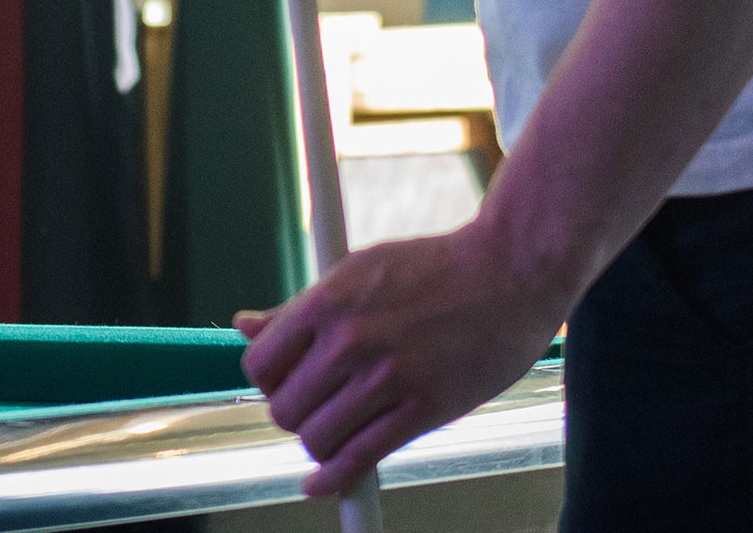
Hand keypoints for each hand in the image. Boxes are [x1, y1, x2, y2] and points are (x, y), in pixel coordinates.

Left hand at [235, 220, 575, 495]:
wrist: (508, 274)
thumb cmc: (432, 268)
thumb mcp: (355, 271)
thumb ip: (298, 308)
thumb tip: (244, 325)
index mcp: (326, 302)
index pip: (260, 364)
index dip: (268, 380)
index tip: (284, 383)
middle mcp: (349, 341)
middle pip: (284, 407)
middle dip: (294, 413)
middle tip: (316, 406)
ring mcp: (386, 378)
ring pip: (317, 438)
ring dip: (319, 443)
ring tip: (335, 430)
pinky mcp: (423, 409)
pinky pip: (360, 459)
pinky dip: (335, 479)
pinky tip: (323, 484)